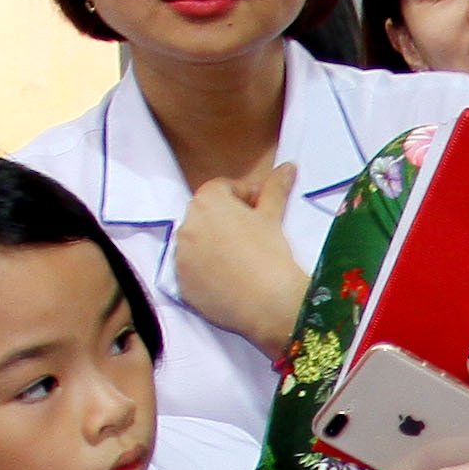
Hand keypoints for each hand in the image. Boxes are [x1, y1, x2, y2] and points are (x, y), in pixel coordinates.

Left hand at [170, 163, 310, 353]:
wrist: (268, 302)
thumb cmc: (271, 254)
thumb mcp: (273, 216)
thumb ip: (275, 188)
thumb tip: (288, 167)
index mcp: (207, 201)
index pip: (222, 189)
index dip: (243, 197)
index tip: (259, 210)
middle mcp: (186, 224)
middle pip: (205, 215)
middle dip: (224, 221)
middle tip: (251, 236)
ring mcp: (180, 256)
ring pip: (196, 244)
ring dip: (212, 246)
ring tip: (240, 261)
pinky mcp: (181, 284)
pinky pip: (191, 271)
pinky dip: (206, 272)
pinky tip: (229, 280)